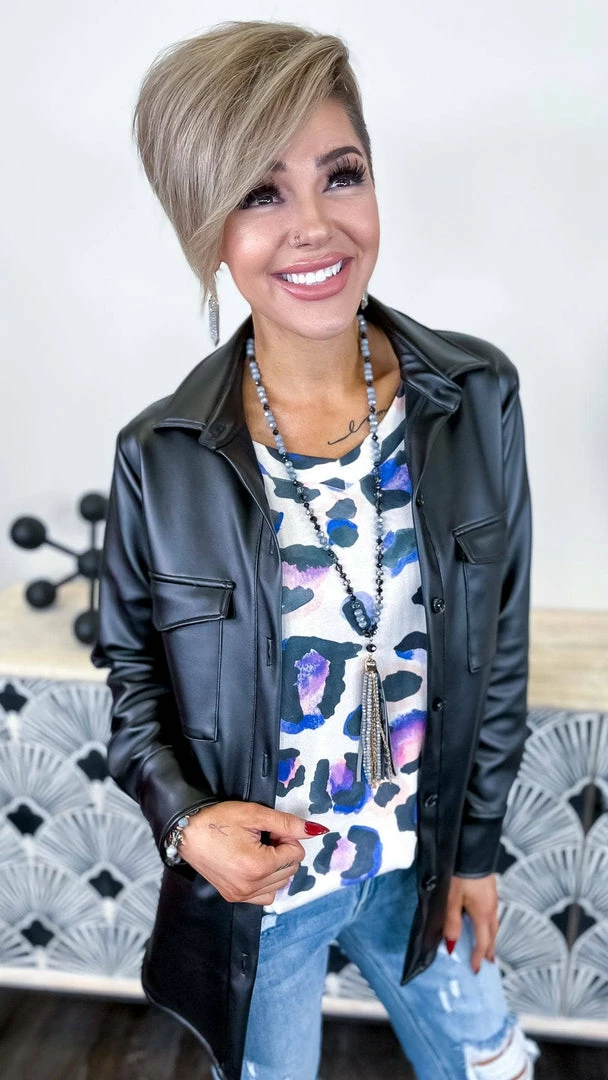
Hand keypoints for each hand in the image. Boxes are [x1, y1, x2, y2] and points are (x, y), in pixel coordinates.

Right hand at [178, 801, 327, 904]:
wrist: (186, 831)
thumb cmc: (218, 819)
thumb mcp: (255, 814)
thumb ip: (287, 823)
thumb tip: (316, 830)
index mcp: (258, 866)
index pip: (296, 854)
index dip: (286, 836)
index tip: (269, 828)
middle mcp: (251, 887)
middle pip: (290, 870)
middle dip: (283, 850)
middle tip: (263, 836)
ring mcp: (241, 895)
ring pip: (280, 884)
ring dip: (277, 867)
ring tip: (257, 849)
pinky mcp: (233, 897)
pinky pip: (264, 896)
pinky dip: (266, 882)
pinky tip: (254, 865)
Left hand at [442, 874, 499, 972]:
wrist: (472, 849)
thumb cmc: (460, 874)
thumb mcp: (451, 899)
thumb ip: (452, 923)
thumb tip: (452, 945)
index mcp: (483, 914)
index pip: (482, 942)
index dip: (478, 957)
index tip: (475, 970)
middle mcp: (491, 909)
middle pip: (492, 935)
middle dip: (488, 950)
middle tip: (485, 963)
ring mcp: (493, 899)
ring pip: (493, 924)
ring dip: (489, 938)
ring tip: (485, 946)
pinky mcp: (490, 890)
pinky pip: (491, 914)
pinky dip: (488, 925)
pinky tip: (482, 922)